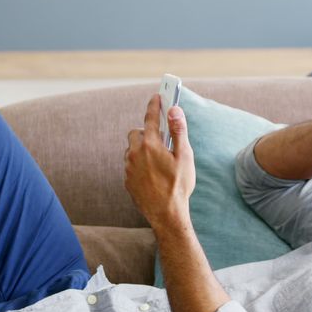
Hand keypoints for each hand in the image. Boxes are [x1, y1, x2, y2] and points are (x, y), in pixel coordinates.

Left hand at [124, 94, 196, 227]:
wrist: (166, 214)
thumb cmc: (178, 186)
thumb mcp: (184, 157)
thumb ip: (178, 131)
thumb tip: (174, 110)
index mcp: (150, 145)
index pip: (150, 118)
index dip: (155, 105)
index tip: (157, 96)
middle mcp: (135, 153)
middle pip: (136, 133)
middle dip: (146, 132)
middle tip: (161, 140)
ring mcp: (129, 168)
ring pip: (132, 150)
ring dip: (142, 149)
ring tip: (158, 160)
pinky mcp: (127, 180)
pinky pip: (131, 165)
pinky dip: (139, 164)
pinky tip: (152, 174)